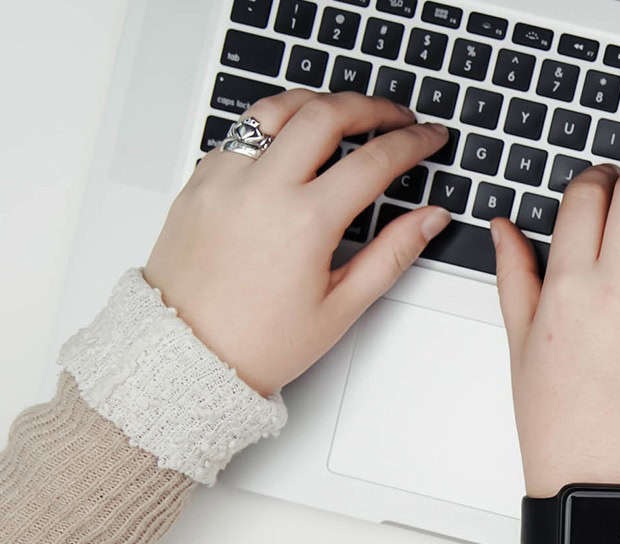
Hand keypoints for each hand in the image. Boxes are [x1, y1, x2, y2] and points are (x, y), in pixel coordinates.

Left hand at [144, 89, 450, 395]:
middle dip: (372, 107)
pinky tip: (293, 142)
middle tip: (396, 116)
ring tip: (345, 113)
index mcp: (304, 221)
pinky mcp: (199, 182)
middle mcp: (261, 189)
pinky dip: (275, 126)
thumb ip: (393, 253)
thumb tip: (430, 218)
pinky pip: (241, 133)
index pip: (375, 160)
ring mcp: (224, 180)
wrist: (183, 357)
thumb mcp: (342, 306)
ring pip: (277, 109)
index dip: (413, 142)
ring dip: (319, 102)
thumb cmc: (257, 342)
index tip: (429, 137)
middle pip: (326, 114)